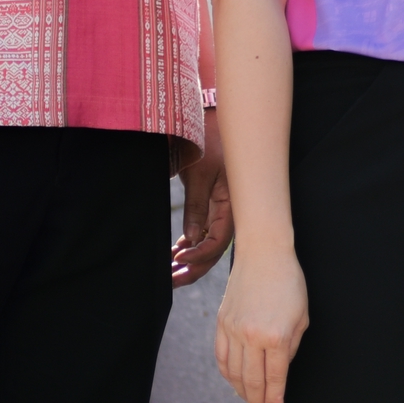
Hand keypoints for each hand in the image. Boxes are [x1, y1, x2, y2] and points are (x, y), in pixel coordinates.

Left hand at [173, 152, 232, 287]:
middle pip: (214, 250)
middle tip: (171, 281)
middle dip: (194, 268)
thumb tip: (192, 238)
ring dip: (190, 260)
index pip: (219, 241)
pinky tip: (175, 254)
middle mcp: (230, 211)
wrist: (213, 121)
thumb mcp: (201, 173)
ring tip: (169, 273)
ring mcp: (221, 210)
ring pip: (208, 244)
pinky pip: (204, 233)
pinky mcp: (212, 206)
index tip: (178, 259)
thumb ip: (197, 205)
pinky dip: (190, 245)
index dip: (200, 255)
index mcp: (234, 204)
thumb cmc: (211, 142)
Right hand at [214, 241, 306, 402]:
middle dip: (260, 402)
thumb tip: (279, 369)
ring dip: (243, 391)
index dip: (275, 401)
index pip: (274, 379)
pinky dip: (228, 374)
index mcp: (276, 336)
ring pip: (234, 373)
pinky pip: (221, 358)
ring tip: (252, 401)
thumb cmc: (289, 282)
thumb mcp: (301, 316)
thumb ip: (291, 347)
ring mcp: (233, 330)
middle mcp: (252, 336)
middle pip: (252, 381)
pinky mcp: (221, 324)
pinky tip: (235, 381)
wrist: (264, 253)